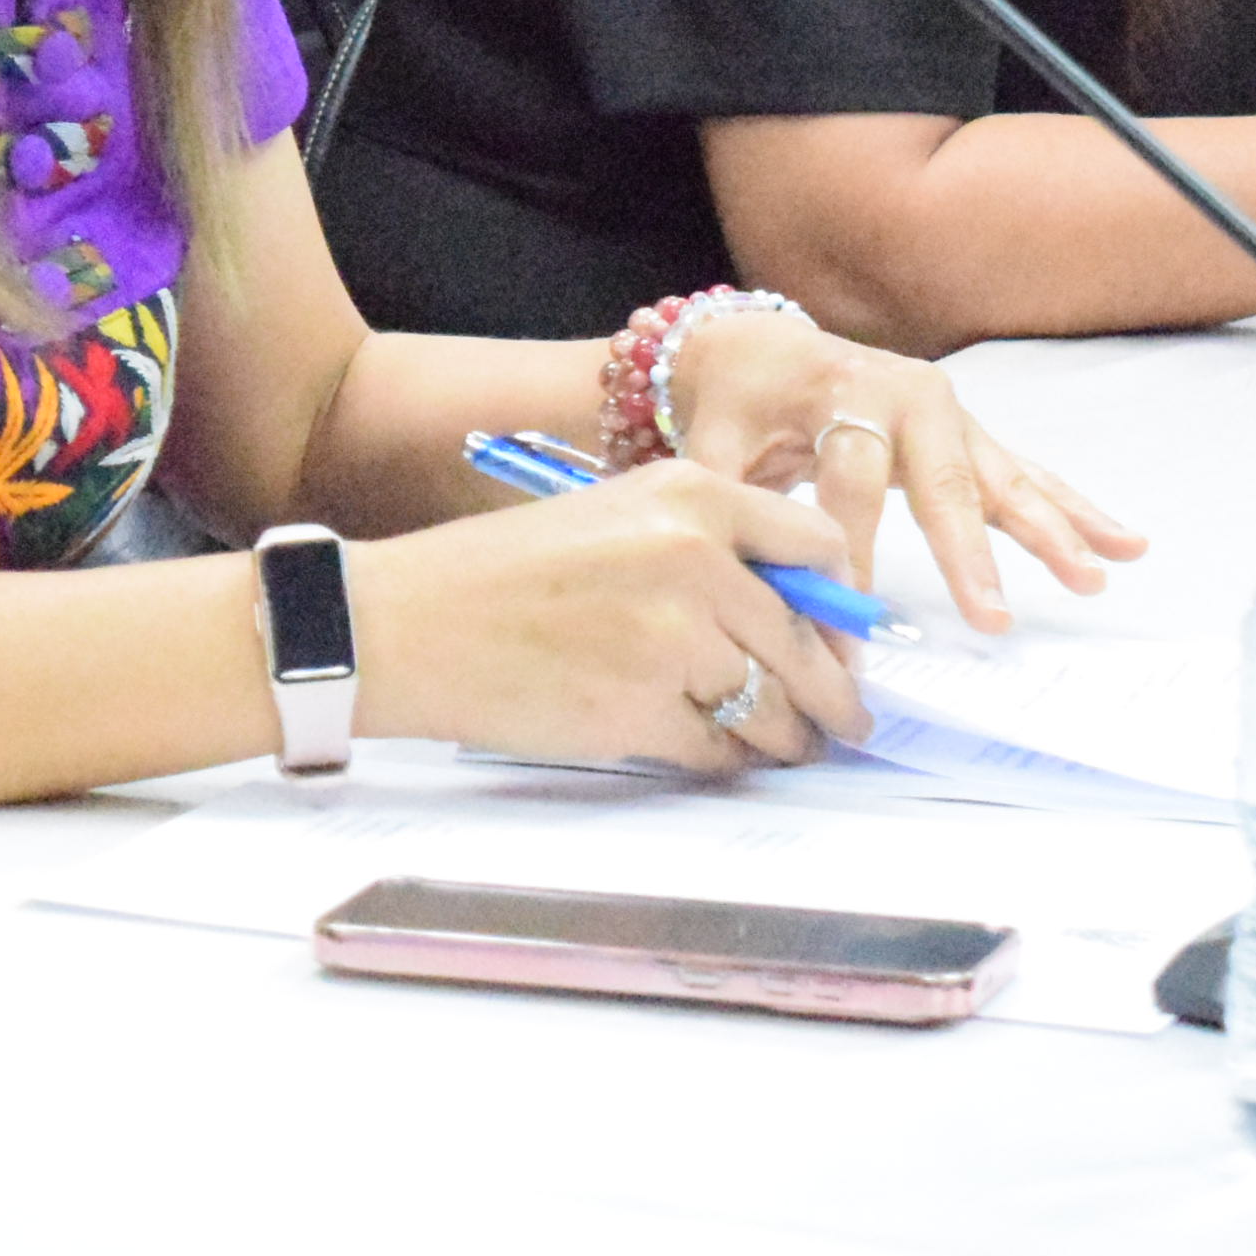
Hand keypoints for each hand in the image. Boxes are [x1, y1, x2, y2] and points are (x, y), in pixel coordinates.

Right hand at [354, 459, 869, 770]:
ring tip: (790, 747)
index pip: (819, 546)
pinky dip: (729, 760)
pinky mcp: (643, 711)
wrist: (408, 624)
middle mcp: (695, 560)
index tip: (843, 637)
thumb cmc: (500, 572)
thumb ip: (707, 547)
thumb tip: (793, 614)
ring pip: (773, 706)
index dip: (842, 605)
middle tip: (847, 719)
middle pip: (807, 642)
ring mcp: (672, 640)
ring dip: (788, 737)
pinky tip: (722, 756)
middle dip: (834, 694)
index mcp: (691, 496)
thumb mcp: (615, 517)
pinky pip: (719, 749)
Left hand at [658, 304, 1143, 632]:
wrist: (762, 346)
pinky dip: (1074, 510)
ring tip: (1094, 577)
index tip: (853, 626)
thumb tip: (748, 585)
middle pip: (942, 483)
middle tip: (992, 618)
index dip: (849, 555)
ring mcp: (949, 416)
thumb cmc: (740, 402)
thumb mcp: (713, 440)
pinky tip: (1124, 542)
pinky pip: (1028, 475)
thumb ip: (728, 505)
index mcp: (840, 393)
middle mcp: (907, 397)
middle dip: (968, 556)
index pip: (847, 484)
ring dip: (1051, 531)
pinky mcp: (970, 436)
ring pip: (1004, 479)